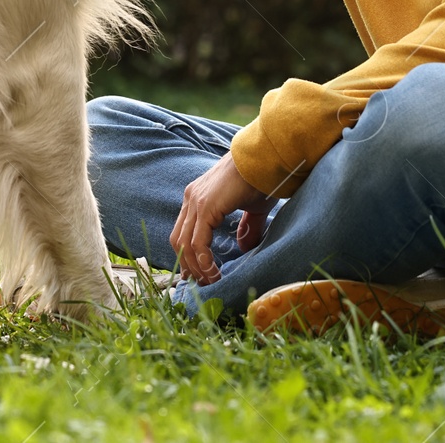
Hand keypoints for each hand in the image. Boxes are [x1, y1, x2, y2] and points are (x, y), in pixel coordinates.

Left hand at [170, 152, 275, 284]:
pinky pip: (198, 241)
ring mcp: (196, 201)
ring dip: (196, 268)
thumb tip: (244, 246)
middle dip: (188, 266)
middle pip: (178, 240)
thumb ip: (247, 226)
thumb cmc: (262, 178)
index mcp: (198, 196)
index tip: (199, 275)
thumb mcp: (254, 208)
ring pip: (185, 244)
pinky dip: (204, 261)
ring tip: (211, 282)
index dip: (189, 256)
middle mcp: (191, 198)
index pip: (184, 232)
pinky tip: (214, 272)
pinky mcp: (206, 206)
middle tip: (202, 285)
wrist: (266, 158)